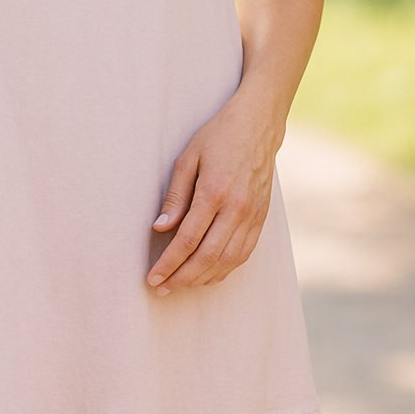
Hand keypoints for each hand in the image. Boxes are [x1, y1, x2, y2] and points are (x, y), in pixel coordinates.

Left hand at [146, 97, 279, 294]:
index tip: (153, 276)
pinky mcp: (262, 218)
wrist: (258, 125)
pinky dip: (225, 269)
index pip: (187, 239)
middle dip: (182, 277)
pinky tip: (209, 274)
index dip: (169, 263)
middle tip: (162, 288)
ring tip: (181, 284)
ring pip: (228, 260)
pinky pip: (244, 253)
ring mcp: (252, 215)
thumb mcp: (187, 158)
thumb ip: (175, 196)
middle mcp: (236, 208)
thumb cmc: (218, 137)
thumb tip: (160, 228)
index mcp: (214, 192)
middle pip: (208, 256)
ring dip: (203, 278)